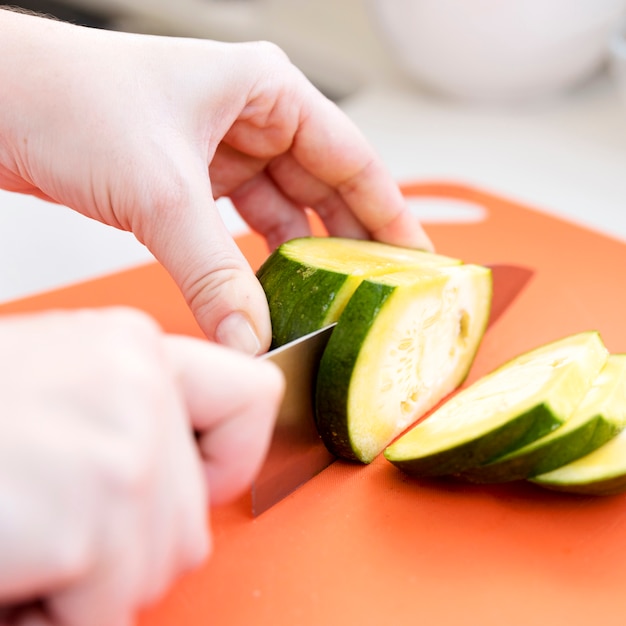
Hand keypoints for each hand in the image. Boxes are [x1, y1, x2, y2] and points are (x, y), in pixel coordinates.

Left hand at [0, 9, 432, 353]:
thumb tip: (250, 336)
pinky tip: (267, 294)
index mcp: (266, 90)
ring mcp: (220, 152)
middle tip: (378, 296)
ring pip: (281, 216)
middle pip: (323, 192)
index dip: (391, 213)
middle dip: (349, 246)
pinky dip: (251, 265)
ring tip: (328, 306)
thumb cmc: (70, 99)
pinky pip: (238, 231)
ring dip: (298, 263)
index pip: (352, 159)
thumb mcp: (161, 192)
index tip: (418, 259)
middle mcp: (250, 118)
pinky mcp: (188, 183)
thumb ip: (214, 274)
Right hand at [0, 308, 282, 624]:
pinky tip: (9, 565)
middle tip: (55, 521)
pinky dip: (52, 618)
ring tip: (25, 536)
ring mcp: (126, 454)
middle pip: (196, 516)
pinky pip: (107, 615)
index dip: (229, 457)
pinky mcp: (90, 526)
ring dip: (89, 586)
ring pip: (159, 569)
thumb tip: (188, 463)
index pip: (252, 398)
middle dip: (129, 548)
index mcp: (136, 350)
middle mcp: (142, 389)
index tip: (201, 479)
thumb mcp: (58, 385)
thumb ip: (131, 411)